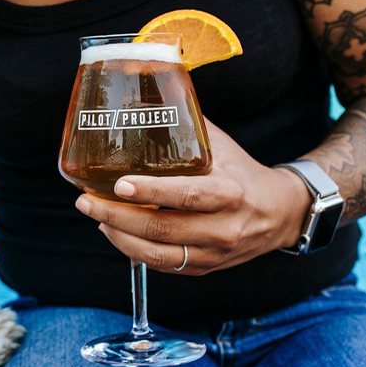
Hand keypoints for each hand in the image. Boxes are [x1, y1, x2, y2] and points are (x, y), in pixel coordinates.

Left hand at [73, 119, 312, 274]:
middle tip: (86, 201)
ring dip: (119, 237)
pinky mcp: (204, 269)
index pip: (187, 195)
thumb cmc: (240, 172)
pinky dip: (133, 250)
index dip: (151, 192)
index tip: (119, 184)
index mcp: (229, 194)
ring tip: (96, 217)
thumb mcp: (220, 146)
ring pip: (157, 255)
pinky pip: (163, 266)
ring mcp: (213, 254)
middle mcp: (223, 229)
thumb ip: (184, 125)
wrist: (279, 213)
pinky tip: (116, 232)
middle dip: (116, 216)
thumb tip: (141, 96)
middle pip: (162, 229)